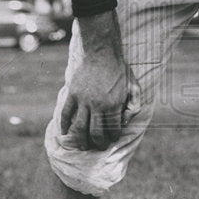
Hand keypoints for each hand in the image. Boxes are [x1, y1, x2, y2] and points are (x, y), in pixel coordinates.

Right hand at [59, 12, 139, 150]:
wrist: (101, 51)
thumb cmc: (119, 69)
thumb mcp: (133, 85)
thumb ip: (133, 104)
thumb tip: (127, 121)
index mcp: (113, 104)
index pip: (112, 129)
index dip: (113, 137)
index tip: (112, 140)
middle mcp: (97, 105)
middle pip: (95, 133)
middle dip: (97, 143)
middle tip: (98, 147)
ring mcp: (83, 100)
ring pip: (79, 127)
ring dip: (80, 140)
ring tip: (83, 147)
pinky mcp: (72, 94)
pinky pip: (66, 114)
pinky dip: (64, 125)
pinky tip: (66, 133)